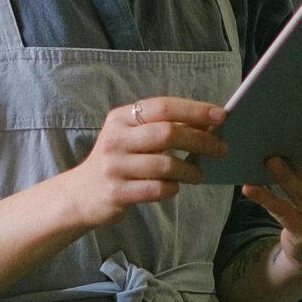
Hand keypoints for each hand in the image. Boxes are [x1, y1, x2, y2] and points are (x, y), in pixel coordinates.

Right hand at [69, 96, 228, 230]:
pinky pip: (155, 189)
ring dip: (190, 170)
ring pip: (164, 165)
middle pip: (166, 134)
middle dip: (200, 140)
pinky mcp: (117, 192)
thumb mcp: (130, 137)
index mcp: (121, 118)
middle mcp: (116, 139)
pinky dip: (172, 188)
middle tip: (221, 148)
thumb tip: (207, 126)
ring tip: (200, 174)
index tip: (220, 116)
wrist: (80, 194)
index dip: (194, 110)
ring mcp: (114, 166)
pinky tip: (176, 187)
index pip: (163, 107)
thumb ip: (160, 128)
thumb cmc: (118, 161)